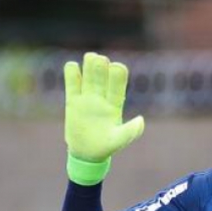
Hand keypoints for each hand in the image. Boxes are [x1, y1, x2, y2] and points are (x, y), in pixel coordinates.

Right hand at [63, 52, 144, 184]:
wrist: (86, 154)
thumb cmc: (105, 147)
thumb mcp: (119, 140)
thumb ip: (130, 131)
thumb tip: (140, 120)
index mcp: (115, 103)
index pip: (118, 83)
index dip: (117, 73)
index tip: (115, 68)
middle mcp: (102, 97)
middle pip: (103, 76)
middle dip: (101, 66)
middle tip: (99, 59)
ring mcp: (87, 98)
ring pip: (89, 76)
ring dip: (89, 64)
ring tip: (90, 57)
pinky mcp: (73, 102)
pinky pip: (72, 84)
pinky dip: (71, 73)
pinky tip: (72, 67)